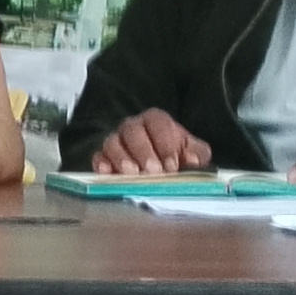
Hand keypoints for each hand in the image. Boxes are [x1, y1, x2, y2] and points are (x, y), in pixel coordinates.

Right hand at [90, 107, 210, 174]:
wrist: (160, 166)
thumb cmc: (176, 156)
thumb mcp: (192, 152)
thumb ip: (197, 153)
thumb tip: (192, 160)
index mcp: (156, 120)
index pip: (157, 122)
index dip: (165, 143)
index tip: (172, 165)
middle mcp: (133, 126)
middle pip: (133, 131)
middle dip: (144, 152)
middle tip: (153, 171)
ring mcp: (116, 141)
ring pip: (113, 142)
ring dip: (122, 158)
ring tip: (133, 174)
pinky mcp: (103, 157)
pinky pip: (98, 156)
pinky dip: (101, 164)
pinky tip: (108, 173)